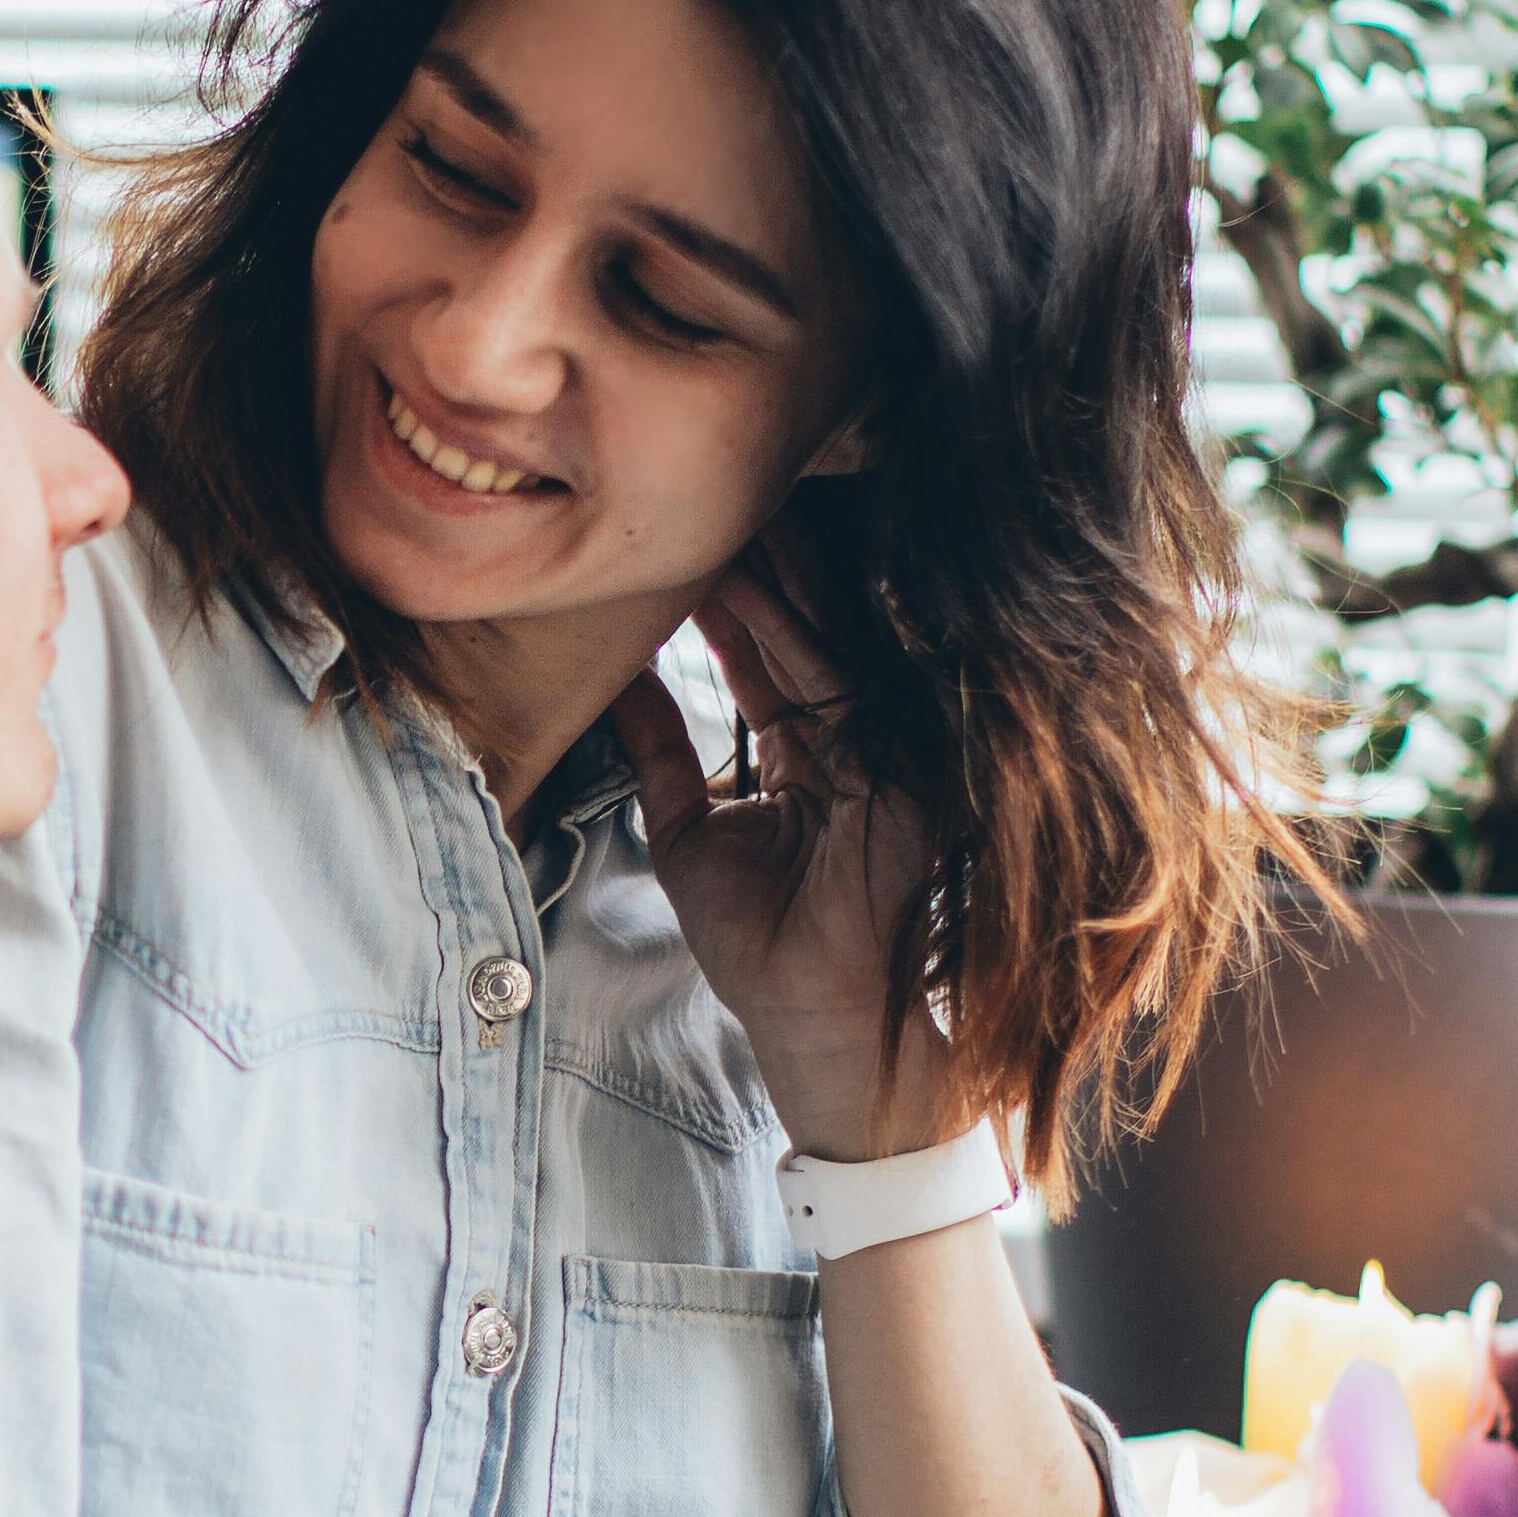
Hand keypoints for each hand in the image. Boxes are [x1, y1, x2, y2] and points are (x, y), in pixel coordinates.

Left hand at [612, 559, 956, 1160]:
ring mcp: (883, 750)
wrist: (808, 1016)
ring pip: (826, 643)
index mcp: (809, 753)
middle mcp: (853, 740)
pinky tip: (755, 580)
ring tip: (724, 518)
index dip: (729, 601)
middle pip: (804, 633)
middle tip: (710, 499)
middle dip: (760, 568)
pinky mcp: (903, 769)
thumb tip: (614, 674)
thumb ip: (659, 748)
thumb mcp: (687, 830)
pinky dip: (800, 631)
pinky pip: (846, 682)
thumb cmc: (757, 943)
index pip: (771, 656)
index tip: (681, 545)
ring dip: (776, 582)